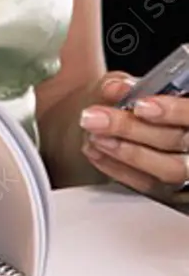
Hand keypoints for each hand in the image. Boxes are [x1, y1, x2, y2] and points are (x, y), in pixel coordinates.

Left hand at [79, 71, 188, 194]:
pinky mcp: (169, 190)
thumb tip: (116, 88)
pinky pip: (150, 185)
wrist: (114, 123)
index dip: (172, 111)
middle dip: (131, 129)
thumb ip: (123, 85)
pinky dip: (119, 169)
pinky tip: (95, 151)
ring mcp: (185, 168)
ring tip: (94, 137)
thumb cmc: (130, 101)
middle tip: (95, 119)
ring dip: (126, 153)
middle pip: (175, 141)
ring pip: (169, 169)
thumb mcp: (125, 85)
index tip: (140, 106)